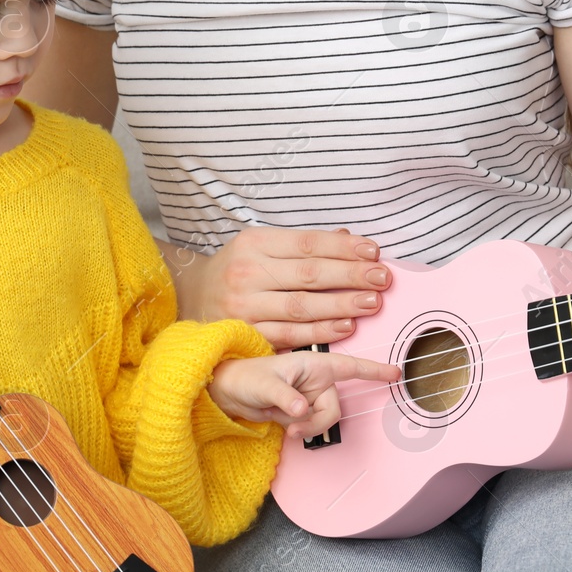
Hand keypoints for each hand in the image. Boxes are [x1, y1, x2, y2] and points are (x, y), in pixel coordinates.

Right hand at [176, 226, 390, 348]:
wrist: (190, 297)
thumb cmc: (237, 269)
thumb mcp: (262, 247)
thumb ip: (303, 246)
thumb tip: (348, 238)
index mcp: (254, 243)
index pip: (308, 244)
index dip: (344, 248)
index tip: (373, 252)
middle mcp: (247, 272)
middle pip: (309, 274)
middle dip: (351, 276)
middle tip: (381, 278)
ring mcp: (245, 305)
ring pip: (302, 306)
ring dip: (342, 305)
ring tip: (372, 302)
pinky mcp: (246, 333)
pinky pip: (290, 334)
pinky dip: (320, 332)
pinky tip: (345, 326)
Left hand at [208, 351, 400, 438]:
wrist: (227, 392)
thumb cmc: (244, 377)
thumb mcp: (264, 385)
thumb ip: (285, 397)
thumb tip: (302, 410)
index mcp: (313, 363)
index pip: (350, 366)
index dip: (374, 370)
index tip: (396, 374)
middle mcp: (315, 379)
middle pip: (333, 407)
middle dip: (315, 422)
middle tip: (293, 427)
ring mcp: (309, 396)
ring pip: (321, 420)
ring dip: (303, 426)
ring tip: (280, 420)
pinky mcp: (301, 410)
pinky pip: (310, 426)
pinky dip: (297, 429)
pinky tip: (280, 421)